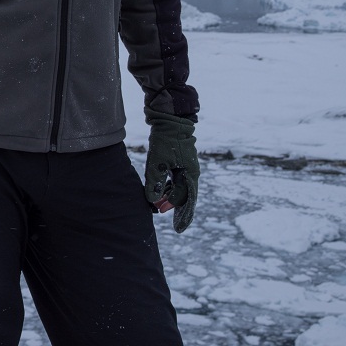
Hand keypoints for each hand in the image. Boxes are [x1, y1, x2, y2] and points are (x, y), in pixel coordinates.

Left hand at [144, 109, 198, 232]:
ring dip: (171, 196)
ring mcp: (186, 165)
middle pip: (185, 195)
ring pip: (180, 186)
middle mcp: (191, 172)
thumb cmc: (165, 140)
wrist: (170, 118)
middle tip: (173, 222)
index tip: (177, 227)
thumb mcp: (157, 161)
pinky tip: (161, 190)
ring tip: (161, 206)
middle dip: (178, 208)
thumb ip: (155, 181)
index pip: (186, 199)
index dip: (179, 213)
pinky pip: (176, 178)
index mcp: (190, 174)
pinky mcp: (178, 160)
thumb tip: (153, 201)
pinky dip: (169, 186)